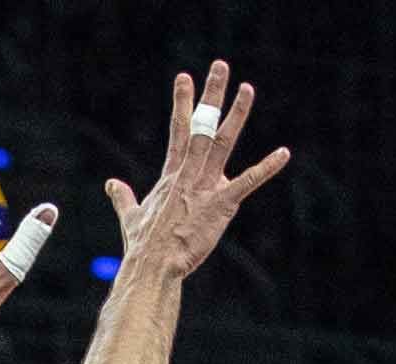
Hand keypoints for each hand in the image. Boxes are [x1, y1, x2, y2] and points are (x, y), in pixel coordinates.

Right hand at [104, 61, 290, 287]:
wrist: (153, 265)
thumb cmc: (143, 245)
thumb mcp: (131, 215)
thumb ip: (123, 197)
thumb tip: (111, 185)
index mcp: (172, 174)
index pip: (179, 130)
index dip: (183, 102)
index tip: (185, 77)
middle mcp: (189, 173)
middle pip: (203, 125)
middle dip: (212, 95)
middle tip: (220, 66)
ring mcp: (205, 187)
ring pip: (223, 143)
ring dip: (236, 115)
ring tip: (247, 89)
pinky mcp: (221, 205)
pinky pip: (247, 182)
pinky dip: (267, 168)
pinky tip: (284, 153)